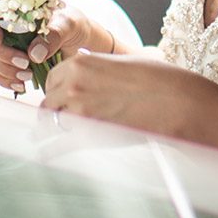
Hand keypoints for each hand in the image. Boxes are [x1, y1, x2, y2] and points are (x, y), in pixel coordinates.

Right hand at [0, 2, 116, 94]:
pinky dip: (7, 81)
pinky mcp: (13, 62)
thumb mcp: (68, 24)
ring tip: (27, 76)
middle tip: (25, 65)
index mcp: (18, 11)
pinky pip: (0, 73)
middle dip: (3, 57)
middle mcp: (8, 27)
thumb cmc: (72, 24)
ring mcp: (9, 45)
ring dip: (6, 72)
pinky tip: (21, 85)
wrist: (79, 38)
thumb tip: (34, 54)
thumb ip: (52, 36)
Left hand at [39, 49, 207, 137]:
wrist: (176, 101)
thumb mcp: (121, 62)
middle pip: (48, 101)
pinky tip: (42, 155)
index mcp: (81, 63)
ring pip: (51, 122)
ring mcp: (79, 111)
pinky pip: (58, 146)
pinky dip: (48, 151)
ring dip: (52, 129)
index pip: (52, 79)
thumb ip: (98, 67)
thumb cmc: (156, 78)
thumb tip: (90, 68)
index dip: (56, 89)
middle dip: (53, 109)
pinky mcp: (87, 135)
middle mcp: (74, 85)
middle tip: (58, 117)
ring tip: (49, 137)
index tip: (61, 97)